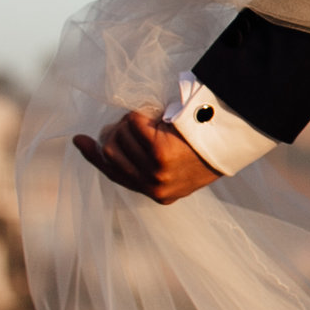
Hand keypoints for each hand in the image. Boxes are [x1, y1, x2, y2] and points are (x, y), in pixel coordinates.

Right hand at [74, 110, 221, 203]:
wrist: (230, 142)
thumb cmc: (204, 147)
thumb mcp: (176, 165)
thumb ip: (147, 163)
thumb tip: (105, 142)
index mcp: (157, 193)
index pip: (115, 175)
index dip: (94, 157)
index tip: (80, 140)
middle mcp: (154, 187)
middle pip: (110, 153)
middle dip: (115, 132)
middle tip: (130, 122)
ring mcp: (156, 172)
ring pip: (119, 137)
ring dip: (129, 123)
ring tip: (150, 121)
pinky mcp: (160, 154)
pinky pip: (133, 124)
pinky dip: (139, 115)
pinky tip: (155, 117)